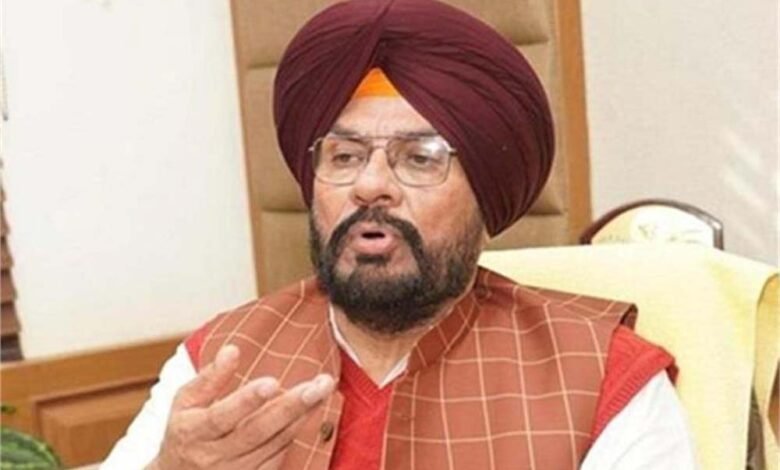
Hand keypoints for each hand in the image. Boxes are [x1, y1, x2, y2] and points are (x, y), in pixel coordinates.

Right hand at [147, 345, 334, 469]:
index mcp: (193, 432)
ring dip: (302, 417)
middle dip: (291, 407)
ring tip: (322, 390)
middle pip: (257, 432)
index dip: (247, 400)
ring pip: (275, 445)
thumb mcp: (186, 402)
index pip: (221, 416)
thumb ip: (209, 377)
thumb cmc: (186, 432)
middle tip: (319, 385)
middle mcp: (214, 456)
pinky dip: (294, 434)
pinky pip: (279, 458)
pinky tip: (309, 412)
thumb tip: (231, 350)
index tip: (272, 382)